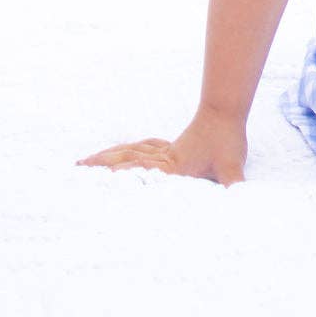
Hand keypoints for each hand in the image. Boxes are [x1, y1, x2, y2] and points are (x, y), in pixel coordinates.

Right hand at [76, 108, 246, 185]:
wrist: (226, 110)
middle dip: (100, 165)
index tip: (90, 181)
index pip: (137, 172)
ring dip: (109, 156)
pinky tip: (126, 152)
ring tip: (87, 161)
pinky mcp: (172, 146)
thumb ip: (234, 187)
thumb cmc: (227, 139)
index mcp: (172, 168)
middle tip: (75, 169)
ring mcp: (166, 151)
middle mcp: (164, 159)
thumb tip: (240, 206)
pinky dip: (130, 150)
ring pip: (132, 152)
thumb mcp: (232, 169)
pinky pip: (145, 148)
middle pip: (126, 159)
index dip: (115, 177)